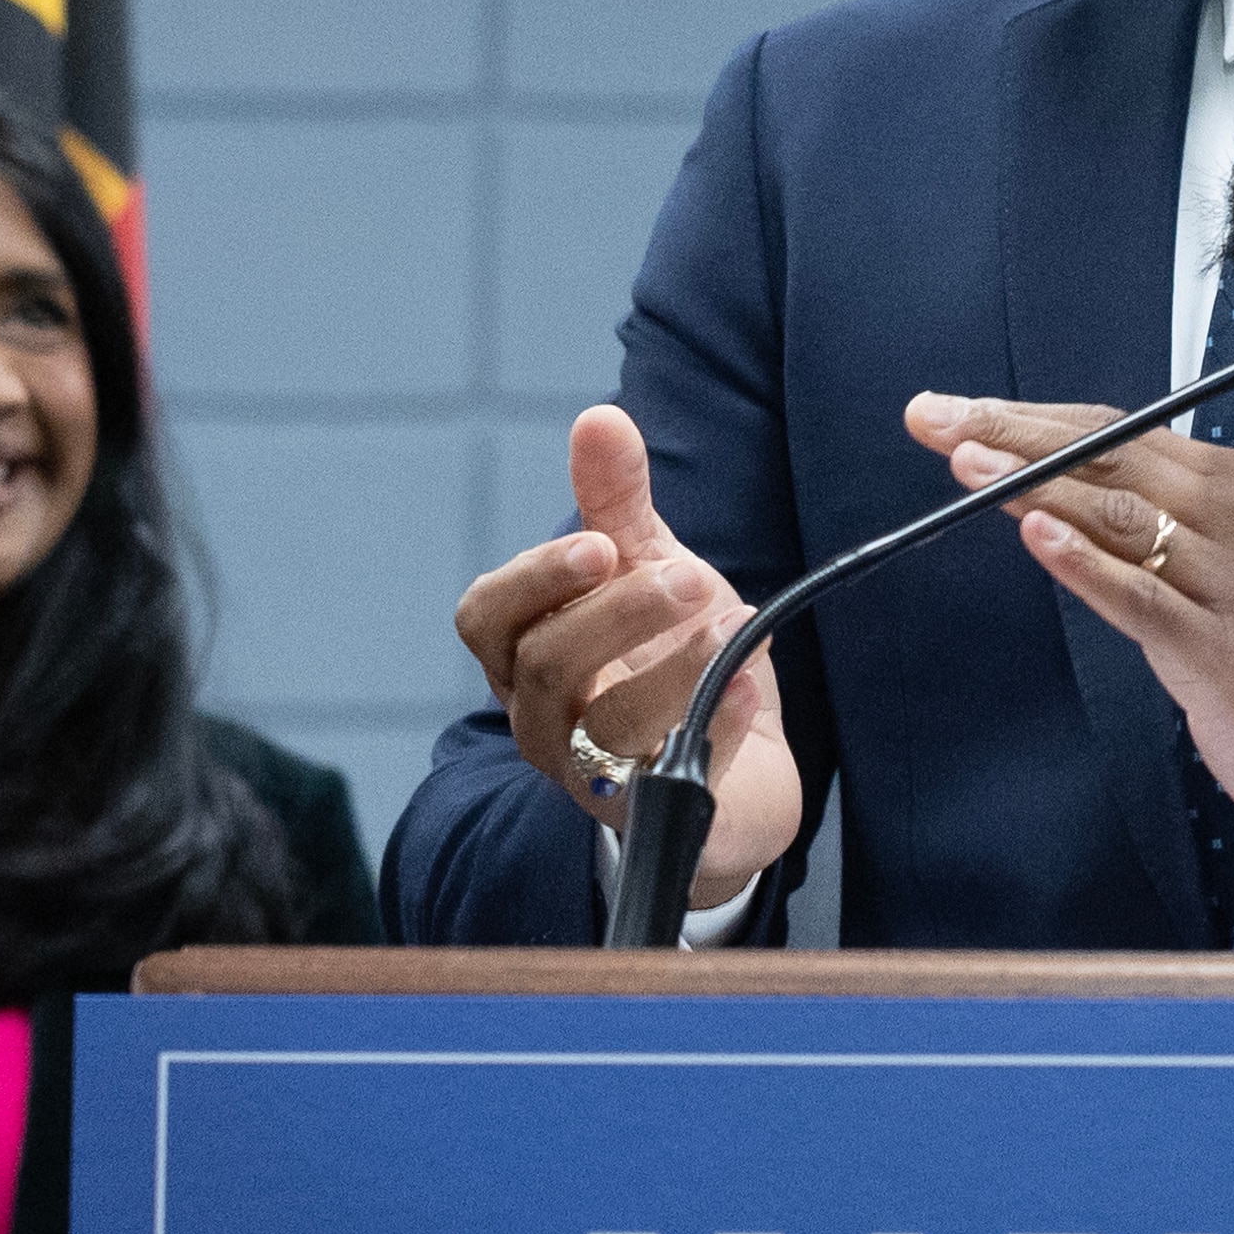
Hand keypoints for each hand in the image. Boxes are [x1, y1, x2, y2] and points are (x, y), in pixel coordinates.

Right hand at [450, 407, 796, 907]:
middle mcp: (542, 719)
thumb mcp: (645, 568)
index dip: (534, 580)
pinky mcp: (654, 816)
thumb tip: (599, 417)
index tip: (599, 547)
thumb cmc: (669, 655)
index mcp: (523, 654)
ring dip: (668, 670)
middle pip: (543, 668)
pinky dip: (712, 726)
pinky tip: (748, 682)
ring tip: (730, 626)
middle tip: (689, 578)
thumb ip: (617, 502)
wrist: (741, 761)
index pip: (485, 618)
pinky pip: (671, 777)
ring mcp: (591, 775)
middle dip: (615, 616)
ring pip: (602, 728)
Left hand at [908, 391, 1233, 904]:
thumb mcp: (1211, 563)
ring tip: (966, 462)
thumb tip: (1040, 490)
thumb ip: (1139, 524)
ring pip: (1120, 515)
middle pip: (1106, 456)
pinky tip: (1036, 538)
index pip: (1111, 431)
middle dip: (1010, 434)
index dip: (1024, 416)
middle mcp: (1230, 518)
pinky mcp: (1221, 650)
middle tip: (934, 418)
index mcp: (1226, 485)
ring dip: (1036, 484)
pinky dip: (1086, 565)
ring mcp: (1227, 582)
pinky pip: (1142, 598)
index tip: (951, 411)